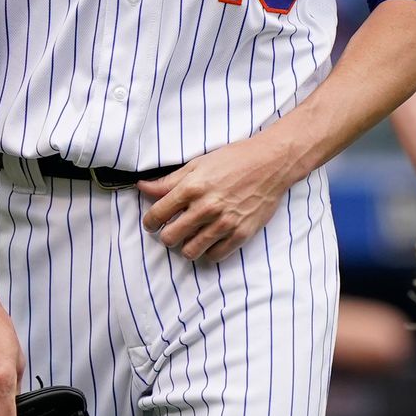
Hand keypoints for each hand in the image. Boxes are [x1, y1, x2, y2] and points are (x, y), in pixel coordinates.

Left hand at [139, 132, 297, 261]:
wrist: (272, 163)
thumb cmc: (235, 159)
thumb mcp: (198, 164)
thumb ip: (169, 180)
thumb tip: (143, 187)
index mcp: (192, 187)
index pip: (157, 215)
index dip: (150, 222)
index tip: (153, 224)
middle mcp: (206, 207)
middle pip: (170, 238)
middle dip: (168, 235)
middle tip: (175, 230)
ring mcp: (225, 223)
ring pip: (190, 251)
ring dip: (187, 246)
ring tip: (193, 236)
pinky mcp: (241, 233)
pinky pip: (214, 256)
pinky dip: (209, 251)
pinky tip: (211, 240)